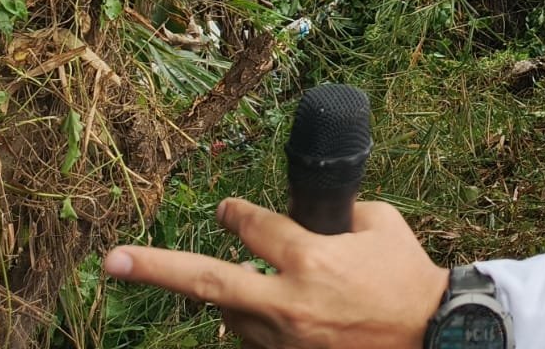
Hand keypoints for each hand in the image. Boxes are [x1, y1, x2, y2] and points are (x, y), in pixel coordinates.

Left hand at [103, 198, 447, 348]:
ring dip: (235, 301)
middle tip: (112, 260)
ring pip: (233, 317)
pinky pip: (257, 342)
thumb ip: (340, 214)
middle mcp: (288, 300)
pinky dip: (258, 327)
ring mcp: (286, 340)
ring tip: (255, 292)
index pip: (253, 227)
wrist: (432, 335)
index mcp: (311, 257)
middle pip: (209, 281)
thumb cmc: (407, 275)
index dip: (235, 214)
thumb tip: (315, 210)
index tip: (225, 210)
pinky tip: (268, 317)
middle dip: (156, 267)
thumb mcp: (380, 225)